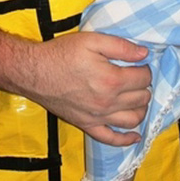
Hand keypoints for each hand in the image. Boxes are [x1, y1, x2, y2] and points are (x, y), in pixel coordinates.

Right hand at [22, 32, 151, 144]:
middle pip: (142, 99)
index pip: (143, 78)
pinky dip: (127, 139)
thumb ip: (121, 46)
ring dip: (141, 109)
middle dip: (144, 87)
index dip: (145, 69)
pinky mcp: (87, 126)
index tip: (139, 64)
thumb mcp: (92, 41)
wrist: (34, 72)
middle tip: (136, 77)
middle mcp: (108, 103)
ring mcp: (98, 117)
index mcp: (111, 80)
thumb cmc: (62, 54)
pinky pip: (112, 139)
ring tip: (136, 97)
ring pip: (133, 120)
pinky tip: (135, 135)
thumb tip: (144, 54)